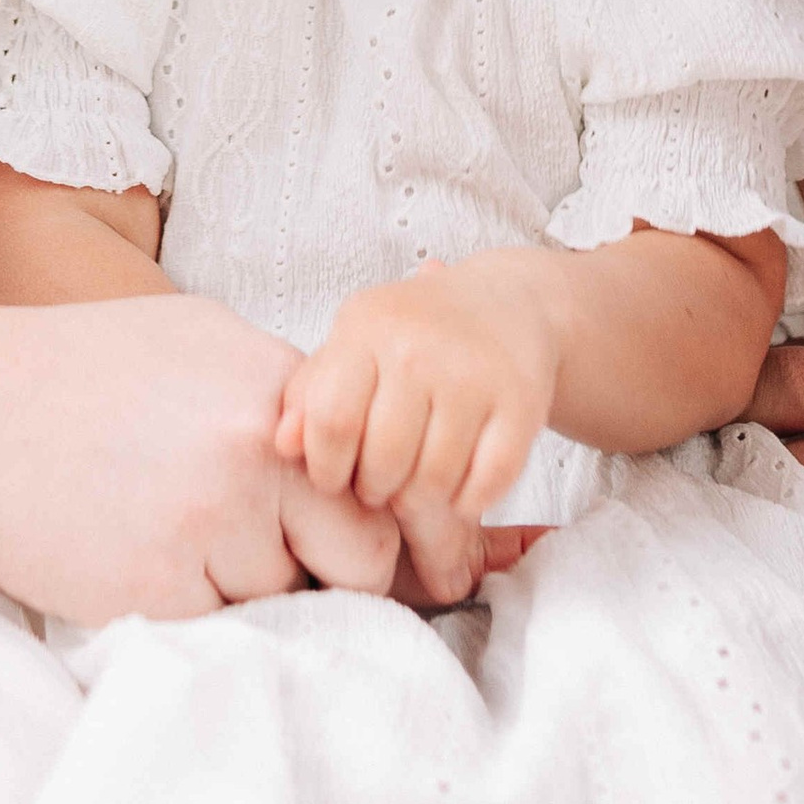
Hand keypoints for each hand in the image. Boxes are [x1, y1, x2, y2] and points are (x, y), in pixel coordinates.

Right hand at [0, 278, 397, 623]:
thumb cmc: (75, 372)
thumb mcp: (200, 343)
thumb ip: (284, 401)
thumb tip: (353, 462)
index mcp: (276, 388)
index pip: (384, 487)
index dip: (383, 530)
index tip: (380, 557)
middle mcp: (257, 455)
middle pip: (361, 563)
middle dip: (333, 578)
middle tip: (282, 566)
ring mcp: (208, 528)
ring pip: (284, 605)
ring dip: (249, 595)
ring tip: (176, 543)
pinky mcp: (157, 594)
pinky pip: (218, 632)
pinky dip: (193, 616)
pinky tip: (141, 561)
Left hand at [277, 252, 562, 562]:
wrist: (507, 302)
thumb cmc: (412, 334)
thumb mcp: (353, 344)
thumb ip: (311, 392)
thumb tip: (282, 444)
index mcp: (368, 327)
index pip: (331, 420)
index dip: (326, 467)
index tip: (335, 475)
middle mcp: (420, 347)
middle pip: (384, 460)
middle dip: (374, 490)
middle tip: (380, 482)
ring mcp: (474, 375)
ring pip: (434, 481)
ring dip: (420, 501)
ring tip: (415, 482)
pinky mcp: (521, 402)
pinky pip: (486, 485)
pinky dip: (468, 501)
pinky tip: (459, 483)